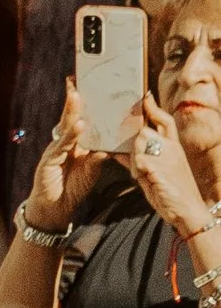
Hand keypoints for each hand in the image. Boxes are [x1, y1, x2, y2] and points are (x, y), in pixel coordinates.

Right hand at [26, 82, 97, 222]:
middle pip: (70, 117)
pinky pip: (63, 145)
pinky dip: (71, 135)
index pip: (79, 119)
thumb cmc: (72, 187)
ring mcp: (56, 149)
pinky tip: (79, 125)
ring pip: (65, 127)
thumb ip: (97, 157)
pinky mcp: (50, 159)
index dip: (82, 104)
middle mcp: (64, 143)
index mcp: (75, 143)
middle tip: (77, 81)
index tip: (85, 86)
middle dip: (73, 99)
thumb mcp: (91, 171)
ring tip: (77, 95)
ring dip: (71, 111)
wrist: (56, 207)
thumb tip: (108, 147)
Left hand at [122, 94, 213, 242]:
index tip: (145, 96)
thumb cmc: (172, 192)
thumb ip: (140, 159)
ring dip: (136, 161)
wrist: (189, 211)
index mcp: (175, 146)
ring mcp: (167, 157)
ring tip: (145, 176)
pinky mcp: (159, 168)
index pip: (165, 120)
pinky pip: (138, 161)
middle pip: (143, 132)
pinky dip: (136, 172)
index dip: (153, 108)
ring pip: (139, 145)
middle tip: (140, 165)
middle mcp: (172, 148)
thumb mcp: (155, 173)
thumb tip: (118, 152)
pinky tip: (144, 180)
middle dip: (135, 147)